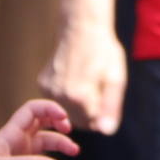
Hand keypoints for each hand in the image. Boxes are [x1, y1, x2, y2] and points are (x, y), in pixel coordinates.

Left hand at [0, 100, 77, 159]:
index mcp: (11, 133)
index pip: (33, 109)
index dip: (50, 108)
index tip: (63, 118)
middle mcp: (18, 141)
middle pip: (44, 122)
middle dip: (59, 123)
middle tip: (69, 130)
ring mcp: (19, 156)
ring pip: (46, 142)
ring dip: (61, 144)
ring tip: (73, 153)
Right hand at [38, 19, 126, 134]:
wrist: (82, 28)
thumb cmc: (104, 52)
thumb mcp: (116, 78)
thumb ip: (111, 108)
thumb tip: (105, 132)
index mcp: (80, 97)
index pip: (94, 125)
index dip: (102, 112)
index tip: (105, 94)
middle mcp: (60, 96)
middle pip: (78, 122)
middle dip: (89, 111)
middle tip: (97, 88)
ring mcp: (49, 89)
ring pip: (65, 112)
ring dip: (77, 104)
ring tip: (86, 82)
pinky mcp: (43, 83)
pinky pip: (56, 100)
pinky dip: (66, 95)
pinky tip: (74, 77)